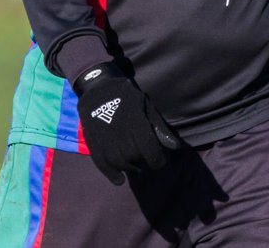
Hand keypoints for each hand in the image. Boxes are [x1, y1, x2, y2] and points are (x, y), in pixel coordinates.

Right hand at [73, 62, 181, 184]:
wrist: (99, 88)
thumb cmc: (127, 98)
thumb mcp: (147, 107)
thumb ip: (159, 128)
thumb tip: (174, 147)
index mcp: (135, 121)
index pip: (148, 148)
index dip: (156, 159)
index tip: (159, 162)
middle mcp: (119, 130)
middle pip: (134, 156)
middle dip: (142, 161)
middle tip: (145, 158)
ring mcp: (104, 137)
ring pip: (118, 162)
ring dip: (129, 168)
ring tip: (135, 167)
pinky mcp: (93, 141)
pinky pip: (101, 163)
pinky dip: (111, 174)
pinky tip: (119, 180)